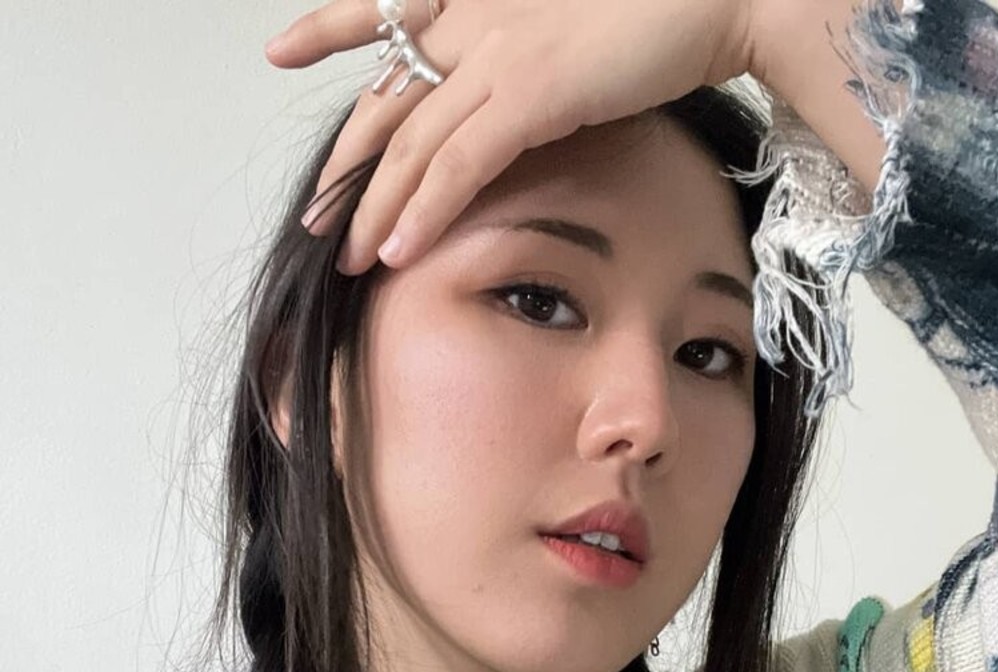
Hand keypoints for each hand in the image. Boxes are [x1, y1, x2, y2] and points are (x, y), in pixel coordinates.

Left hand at [265, 0, 756, 273]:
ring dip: (375, 210)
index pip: (389, 34)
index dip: (328, 37)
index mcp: (480, 6)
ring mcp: (499, 58)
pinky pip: (458, 165)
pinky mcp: (530, 92)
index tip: (281, 52)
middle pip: (386, 105)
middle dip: (344, 169)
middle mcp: (476, 26)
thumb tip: (517, 108)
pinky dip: (423, 213)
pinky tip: (397, 253)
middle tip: (314, 223)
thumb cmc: (657, 18)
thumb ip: (527, 70)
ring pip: (413, 147)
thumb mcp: (570, 42)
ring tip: (348, 261)